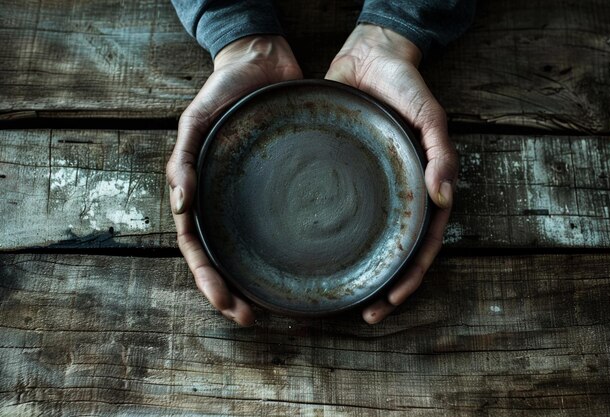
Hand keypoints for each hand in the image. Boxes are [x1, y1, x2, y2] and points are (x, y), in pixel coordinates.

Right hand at [166, 36, 301, 325]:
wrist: (261, 63)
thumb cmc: (223, 91)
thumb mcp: (196, 119)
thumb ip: (183, 159)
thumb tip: (180, 205)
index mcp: (199, 191)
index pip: (197, 247)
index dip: (208, 279)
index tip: (228, 305)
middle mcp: (225, 201)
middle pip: (223, 258)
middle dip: (232, 292)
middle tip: (252, 318)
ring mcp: (252, 197)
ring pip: (250, 249)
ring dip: (256, 281)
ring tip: (274, 307)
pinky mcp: (281, 187)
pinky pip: (281, 223)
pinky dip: (284, 249)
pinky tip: (299, 267)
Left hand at [326, 24, 458, 323]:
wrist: (370, 58)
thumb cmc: (406, 86)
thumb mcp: (431, 116)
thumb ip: (441, 154)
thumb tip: (446, 197)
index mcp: (423, 188)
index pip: (422, 244)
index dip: (410, 277)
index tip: (390, 303)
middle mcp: (399, 195)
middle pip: (396, 253)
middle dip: (385, 288)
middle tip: (364, 315)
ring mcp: (374, 190)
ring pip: (371, 242)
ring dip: (364, 273)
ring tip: (344, 299)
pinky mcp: (347, 178)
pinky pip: (345, 214)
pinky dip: (339, 240)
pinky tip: (322, 255)